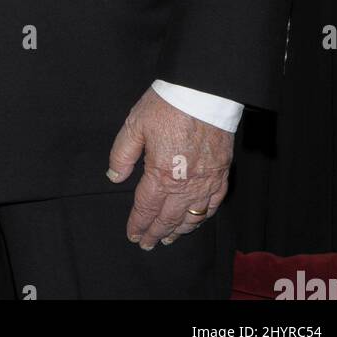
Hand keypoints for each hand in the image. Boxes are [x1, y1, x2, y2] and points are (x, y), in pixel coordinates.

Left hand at [106, 87, 232, 248]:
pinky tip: (196, 219)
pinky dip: (203, 216)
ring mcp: (206, 181)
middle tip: (148, 244)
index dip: (138, 224)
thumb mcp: (134, 125)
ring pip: (192, 216)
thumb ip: (122, 154)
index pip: (146, 208)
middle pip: (169, 218)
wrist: (203, 92)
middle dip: (156, 233)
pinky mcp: (221, 173)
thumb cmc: (167, 106)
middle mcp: (185, 184)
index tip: (133, 235)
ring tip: (169, 237)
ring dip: (179, 230)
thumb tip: (114, 177)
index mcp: (161, 174)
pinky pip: (213, 203)